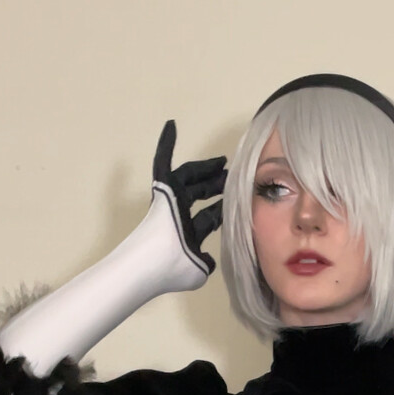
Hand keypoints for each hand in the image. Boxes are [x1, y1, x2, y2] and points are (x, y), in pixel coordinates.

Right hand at [152, 120, 226, 275]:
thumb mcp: (198, 268)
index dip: (220, 209)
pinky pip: (163, 162)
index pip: (208, 217)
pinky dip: (165, 145)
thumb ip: (205, 261)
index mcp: (188, 233)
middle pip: (200, 194)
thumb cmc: (174, 269)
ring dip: (205, 169)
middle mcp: (180, 216)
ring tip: (221, 162)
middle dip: (216, 185)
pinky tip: (171, 125)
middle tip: (230, 175)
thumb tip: (209, 259)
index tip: (234, 201)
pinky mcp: (164, 189)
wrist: (159, 263)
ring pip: (189, 178)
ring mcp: (171, 201)